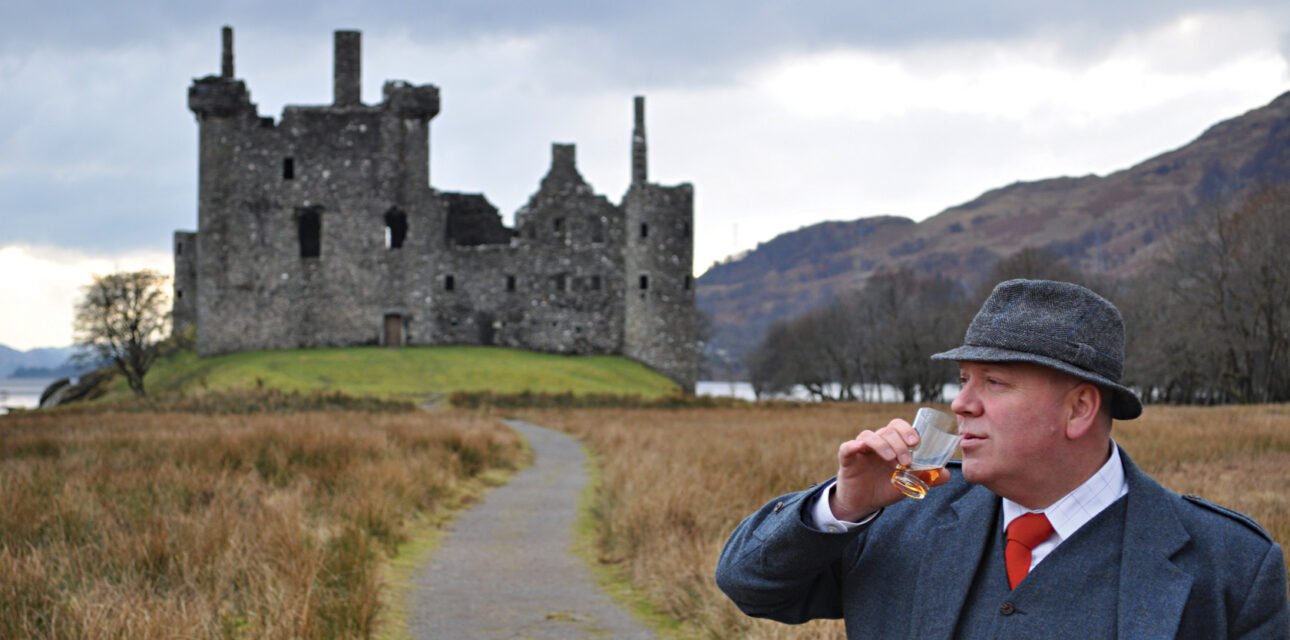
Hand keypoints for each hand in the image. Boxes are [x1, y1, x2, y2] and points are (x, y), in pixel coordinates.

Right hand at [828, 419, 949, 520]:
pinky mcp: (847, 458)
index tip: (916, 443)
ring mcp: (861, 449)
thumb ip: (926, 477)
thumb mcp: (908, 484)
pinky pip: (847, 447)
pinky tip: (860, 448)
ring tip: (891, 460)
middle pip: (887, 430)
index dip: (907, 430)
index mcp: (892, 444)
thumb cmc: (885, 488)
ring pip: (869, 435)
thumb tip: (947, 474)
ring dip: (883, 444)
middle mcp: (877, 443)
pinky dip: (854, 445)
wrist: (863, 504)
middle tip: (907, 460)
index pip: (898, 426)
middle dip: (899, 442)